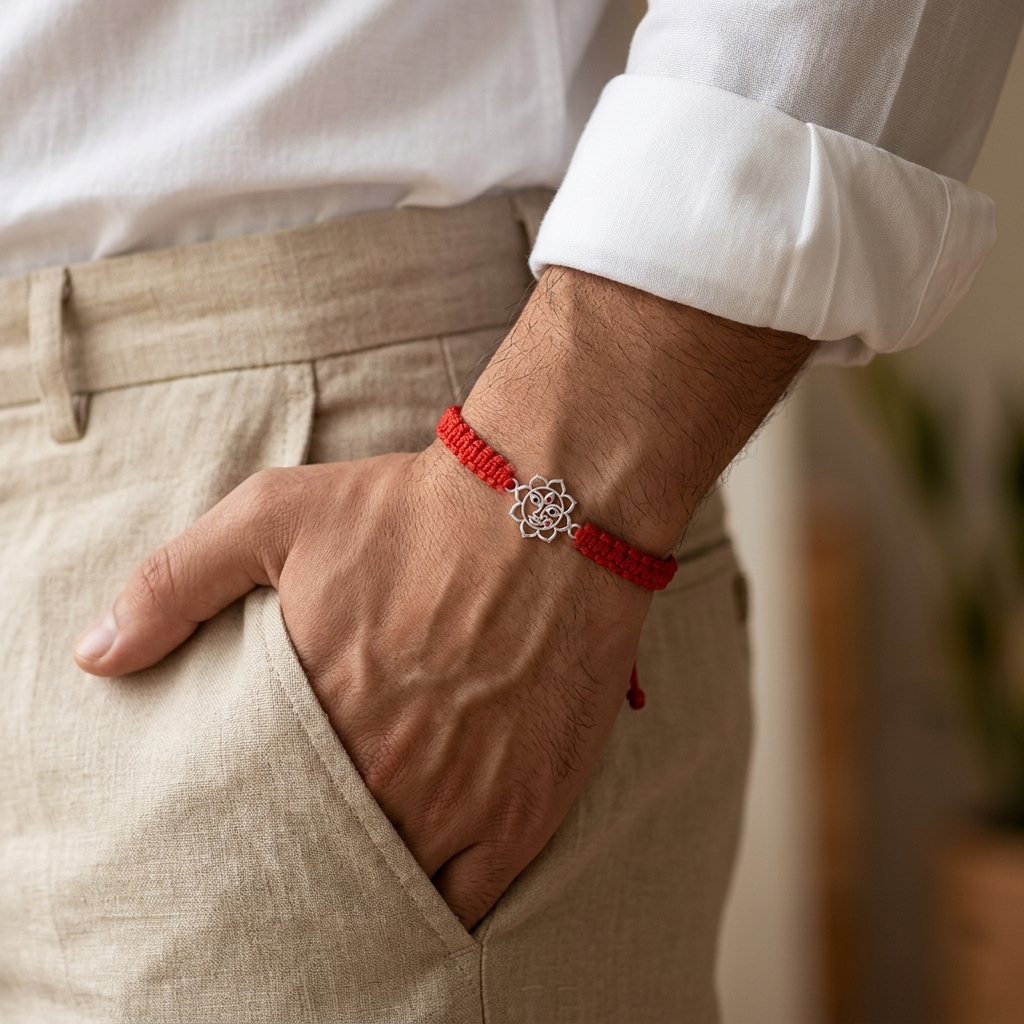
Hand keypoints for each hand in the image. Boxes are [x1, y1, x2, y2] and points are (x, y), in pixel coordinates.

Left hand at [74, 441, 651, 927]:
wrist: (549, 508)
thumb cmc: (413, 509)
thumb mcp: (275, 514)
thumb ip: (176, 583)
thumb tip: (98, 656)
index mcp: (318, 710)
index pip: (253, 813)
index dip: (244, 827)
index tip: (240, 825)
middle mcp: (386, 770)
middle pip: (320, 857)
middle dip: (298, 860)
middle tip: (292, 853)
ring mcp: (461, 798)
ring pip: (389, 888)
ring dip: (364, 888)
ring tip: (350, 876)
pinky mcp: (527, 807)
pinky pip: (469, 900)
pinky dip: (435, 907)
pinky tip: (418, 896)